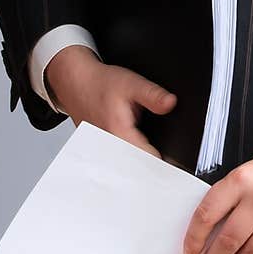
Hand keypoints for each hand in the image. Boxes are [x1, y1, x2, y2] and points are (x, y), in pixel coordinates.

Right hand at [44, 46, 175, 156]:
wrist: (76, 84)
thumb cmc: (101, 84)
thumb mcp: (132, 83)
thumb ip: (153, 95)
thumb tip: (171, 104)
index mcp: (118, 133)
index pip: (147, 162)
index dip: (165, 165)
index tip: (176, 166)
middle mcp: (107, 147)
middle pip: (136, 170)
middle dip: (152, 169)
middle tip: (164, 163)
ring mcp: (101, 152)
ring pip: (126, 169)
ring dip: (138, 166)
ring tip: (148, 159)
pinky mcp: (99, 152)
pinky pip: (117, 163)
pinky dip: (127, 162)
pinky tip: (134, 154)